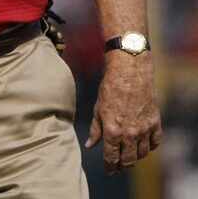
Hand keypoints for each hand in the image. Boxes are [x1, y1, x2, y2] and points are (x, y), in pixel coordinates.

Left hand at [85, 52, 162, 173]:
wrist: (130, 73)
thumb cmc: (110, 88)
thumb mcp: (97, 109)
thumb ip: (95, 130)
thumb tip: (89, 145)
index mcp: (112, 130)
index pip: (111, 156)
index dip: (109, 166)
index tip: (109, 170)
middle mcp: (130, 133)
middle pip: (128, 160)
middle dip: (122, 166)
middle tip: (118, 167)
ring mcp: (144, 129)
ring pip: (142, 153)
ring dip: (135, 157)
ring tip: (129, 156)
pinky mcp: (155, 123)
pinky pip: (155, 142)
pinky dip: (150, 146)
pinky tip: (144, 144)